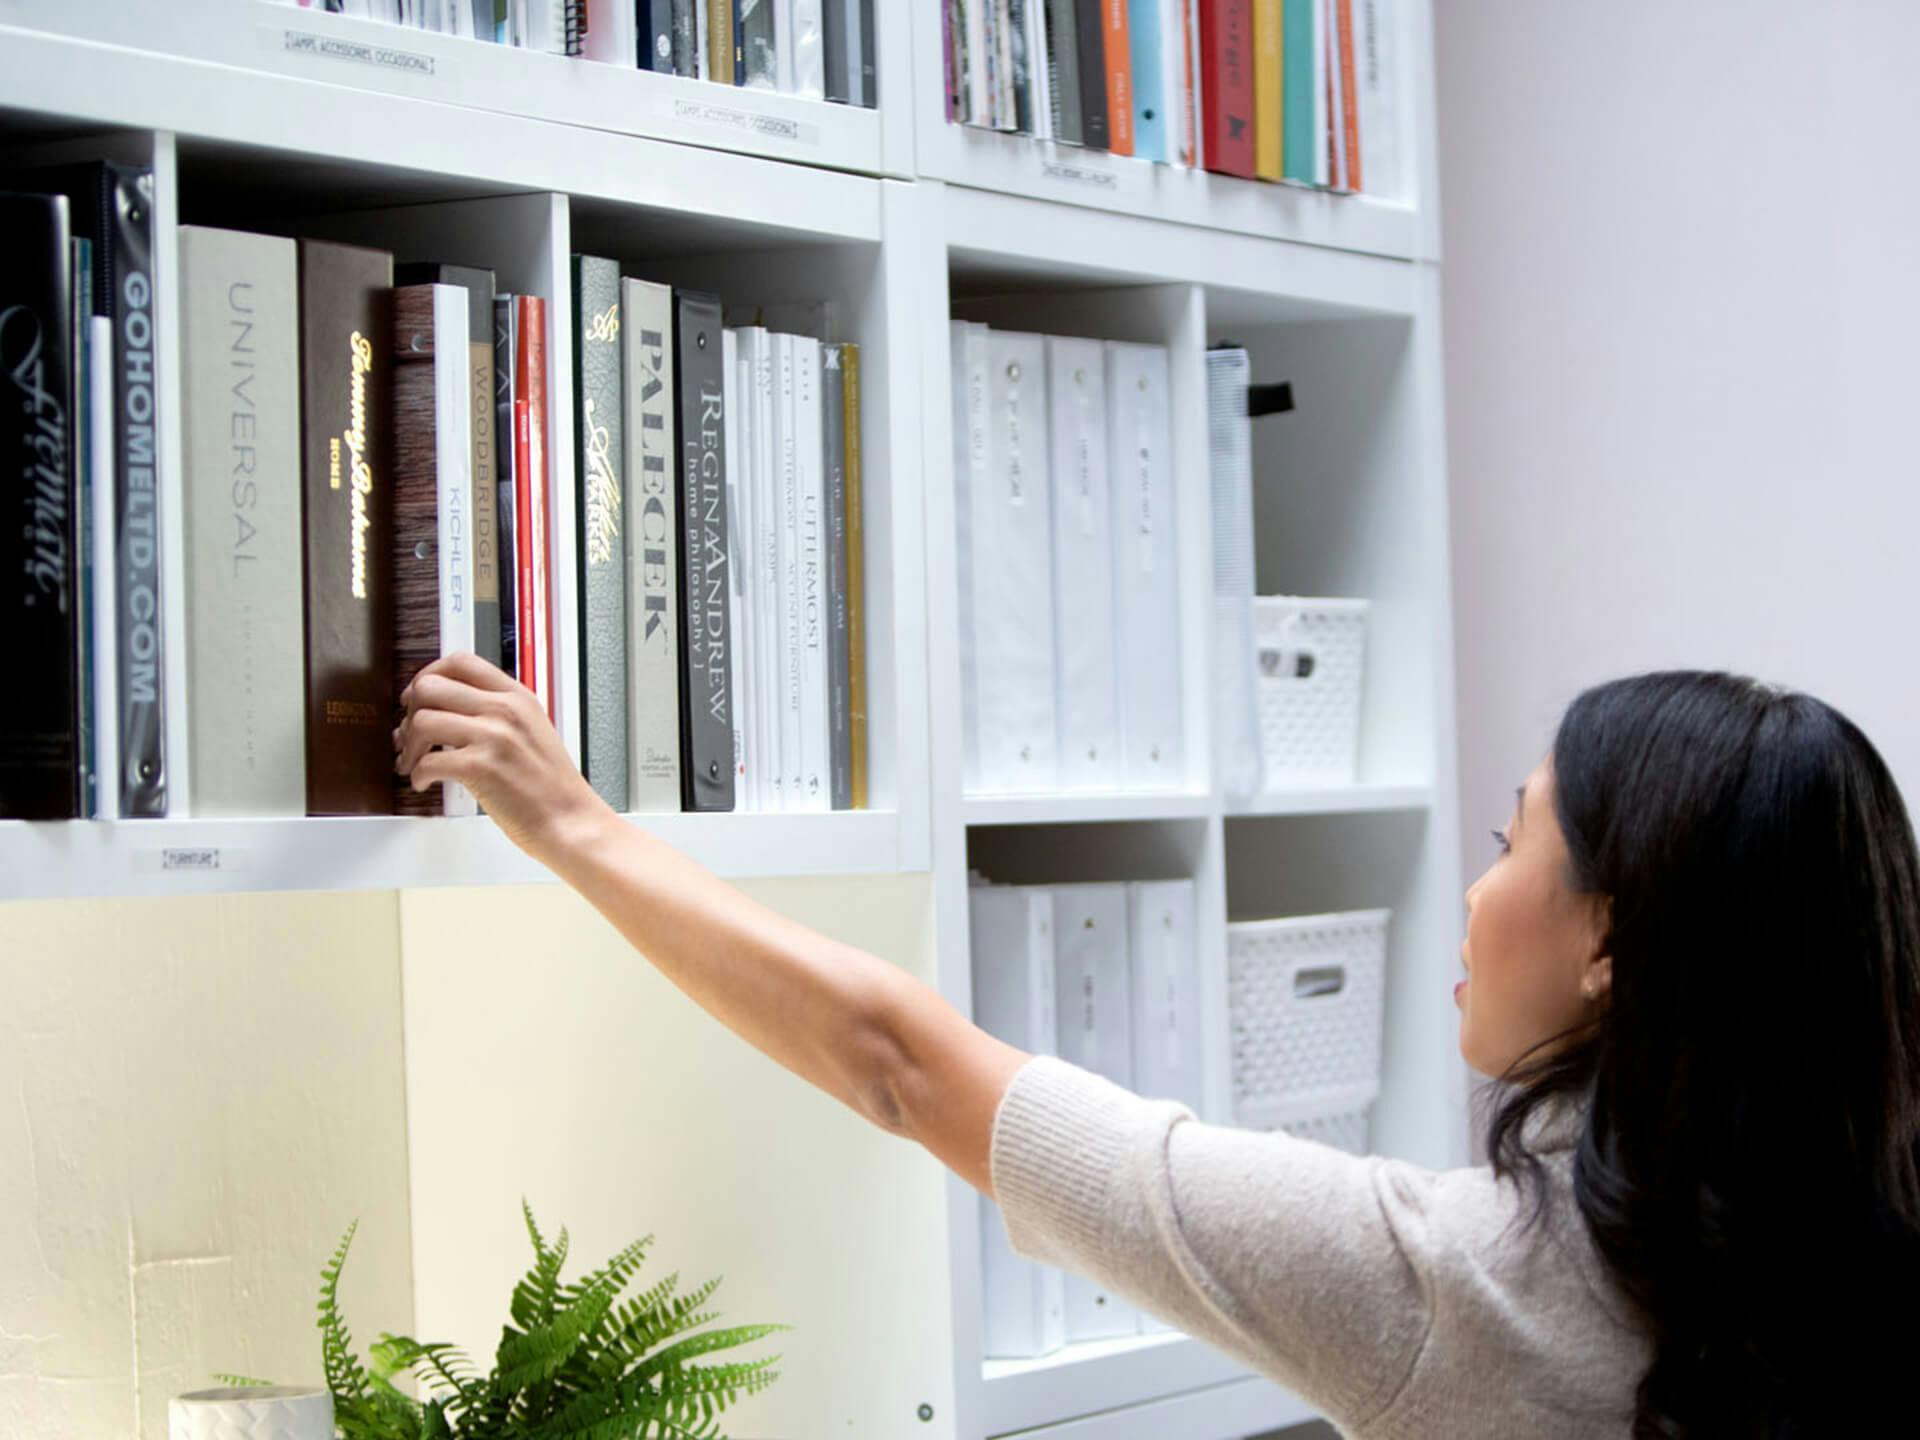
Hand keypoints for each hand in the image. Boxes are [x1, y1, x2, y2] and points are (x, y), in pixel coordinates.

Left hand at [394, 652, 611, 861]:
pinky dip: (416, 775)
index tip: (420, 697)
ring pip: (422, 721)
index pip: (460, 662)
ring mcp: (494, 737)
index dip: (429, 675)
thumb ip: (497, 713)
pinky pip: (427, 762)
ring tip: (414, 763)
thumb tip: (449, 709)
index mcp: (517, 697)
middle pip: (431, 687)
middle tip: (411, 734)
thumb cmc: (550, 786)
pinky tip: (424, 782)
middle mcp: (504, 710)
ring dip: (408, 746)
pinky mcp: (481, 768)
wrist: (569, 820)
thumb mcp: (532, 730)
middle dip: (411, 711)